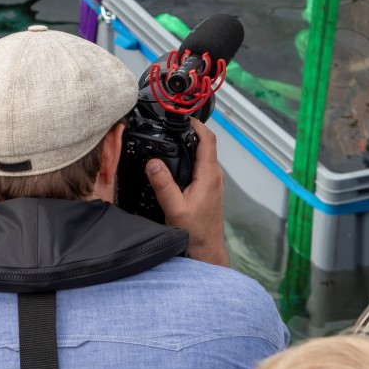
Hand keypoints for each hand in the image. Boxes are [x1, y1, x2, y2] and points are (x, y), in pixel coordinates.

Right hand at [147, 117, 228, 266]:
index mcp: (209, 175)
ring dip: (191, 146)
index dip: (196, 124)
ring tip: (173, 140)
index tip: (183, 117)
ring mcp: (214, 183)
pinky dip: (192, 159)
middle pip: (206, 145)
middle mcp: (215, 176)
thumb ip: (163, 184)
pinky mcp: (210, 190)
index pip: (208, 140)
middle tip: (173, 125)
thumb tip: (153, 162)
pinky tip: (178, 163)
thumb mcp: (174, 208)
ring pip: (205, 156)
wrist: (207, 251)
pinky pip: (203, 167)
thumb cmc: (195, 233)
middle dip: (191, 132)